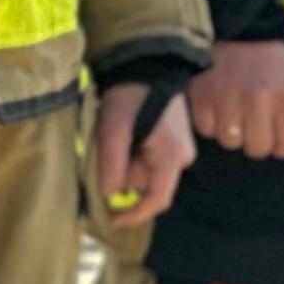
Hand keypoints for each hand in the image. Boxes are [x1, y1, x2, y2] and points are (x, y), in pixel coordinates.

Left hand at [92, 84, 194, 226]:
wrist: (146, 63)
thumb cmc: (129, 93)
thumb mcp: (113, 127)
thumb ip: (112, 162)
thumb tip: (110, 194)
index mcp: (172, 157)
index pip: (157, 199)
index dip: (134, 214)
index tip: (111, 220)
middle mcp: (181, 157)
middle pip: (146, 183)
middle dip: (120, 173)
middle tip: (102, 145)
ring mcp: (178, 148)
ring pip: (144, 170)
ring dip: (122, 160)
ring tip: (111, 132)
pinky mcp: (171, 140)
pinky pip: (147, 158)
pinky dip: (129, 152)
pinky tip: (120, 132)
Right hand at [188, 38, 283, 160]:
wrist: (234, 28)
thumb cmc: (268, 59)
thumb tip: (279, 144)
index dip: (282, 145)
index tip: (276, 137)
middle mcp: (257, 100)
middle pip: (258, 148)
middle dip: (256, 140)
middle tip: (252, 124)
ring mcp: (227, 98)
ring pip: (230, 141)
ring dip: (231, 132)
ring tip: (233, 114)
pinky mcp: (201, 95)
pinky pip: (206, 128)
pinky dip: (210, 122)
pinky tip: (216, 108)